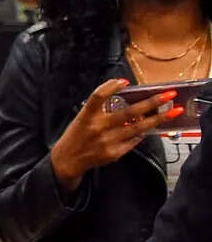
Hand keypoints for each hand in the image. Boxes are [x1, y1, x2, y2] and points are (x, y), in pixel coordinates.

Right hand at [50, 79, 177, 193]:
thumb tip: (127, 101)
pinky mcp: (115, 153)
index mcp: (86, 115)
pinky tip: (149, 128)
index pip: (98, 96)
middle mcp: (98, 127)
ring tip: (173, 112)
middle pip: (129, 112)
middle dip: (151, 102)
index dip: (111, 86)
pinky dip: (142, 133)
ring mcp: (108, 141)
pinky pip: (134, 140)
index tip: (125, 81)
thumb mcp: (82, 118)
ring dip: (158, 119)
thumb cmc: (76, 135)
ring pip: (139, 127)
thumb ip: (100, 110)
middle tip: (168, 95)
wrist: (68, 160)